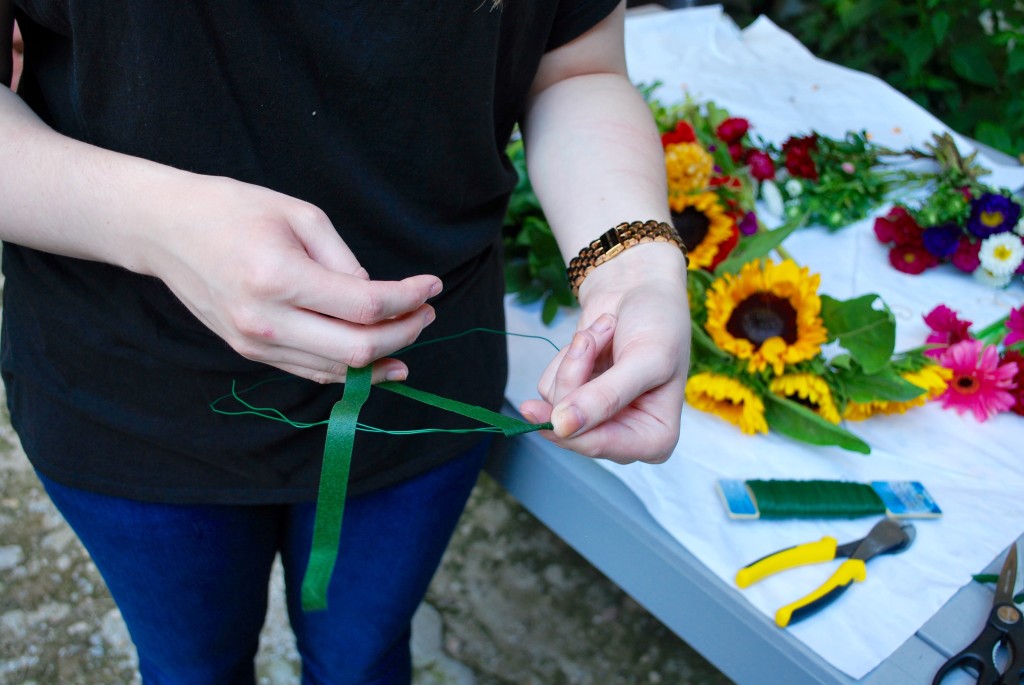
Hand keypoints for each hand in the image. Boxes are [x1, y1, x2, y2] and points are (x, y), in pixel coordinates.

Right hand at [138, 174, 439, 383]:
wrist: (165, 230)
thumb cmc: (232, 209)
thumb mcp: (299, 215)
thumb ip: (344, 261)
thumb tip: (377, 298)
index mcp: (279, 277)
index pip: (364, 306)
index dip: (408, 300)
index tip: (432, 287)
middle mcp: (266, 320)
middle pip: (356, 349)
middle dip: (403, 334)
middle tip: (426, 312)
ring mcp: (256, 343)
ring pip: (336, 370)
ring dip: (383, 358)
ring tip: (411, 333)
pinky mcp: (250, 352)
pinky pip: (311, 372)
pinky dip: (349, 370)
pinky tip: (379, 363)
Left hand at [519, 244, 689, 463]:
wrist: (640, 286)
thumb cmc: (658, 322)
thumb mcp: (644, 360)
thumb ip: (605, 397)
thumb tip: (562, 427)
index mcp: (655, 438)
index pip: (602, 447)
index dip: (573, 432)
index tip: (550, 415)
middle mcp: (624, 433)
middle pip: (571, 429)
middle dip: (576, 378)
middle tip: (590, 340)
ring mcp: (596, 415)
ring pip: (556, 405)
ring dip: (575, 359)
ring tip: (604, 331)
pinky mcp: (574, 395)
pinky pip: (548, 387)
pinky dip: (567, 356)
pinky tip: (594, 338)